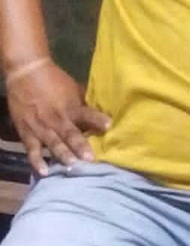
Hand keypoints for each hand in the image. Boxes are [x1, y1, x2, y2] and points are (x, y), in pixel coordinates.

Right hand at [6, 61, 110, 176]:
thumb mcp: (73, 88)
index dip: (97, 119)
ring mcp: (41, 127)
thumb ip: (84, 103)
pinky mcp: (27, 133)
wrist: (25, 72)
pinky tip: (44, 172)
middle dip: (80, 146)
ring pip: (53, 143)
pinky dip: (37, 161)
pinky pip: (32, 150)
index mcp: (71, 107)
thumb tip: (101, 113)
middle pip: (70, 134)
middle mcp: (57, 119)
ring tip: (72, 165)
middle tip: (90, 158)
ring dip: (63, 154)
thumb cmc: (54, 80)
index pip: (86, 114)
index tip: (109, 125)